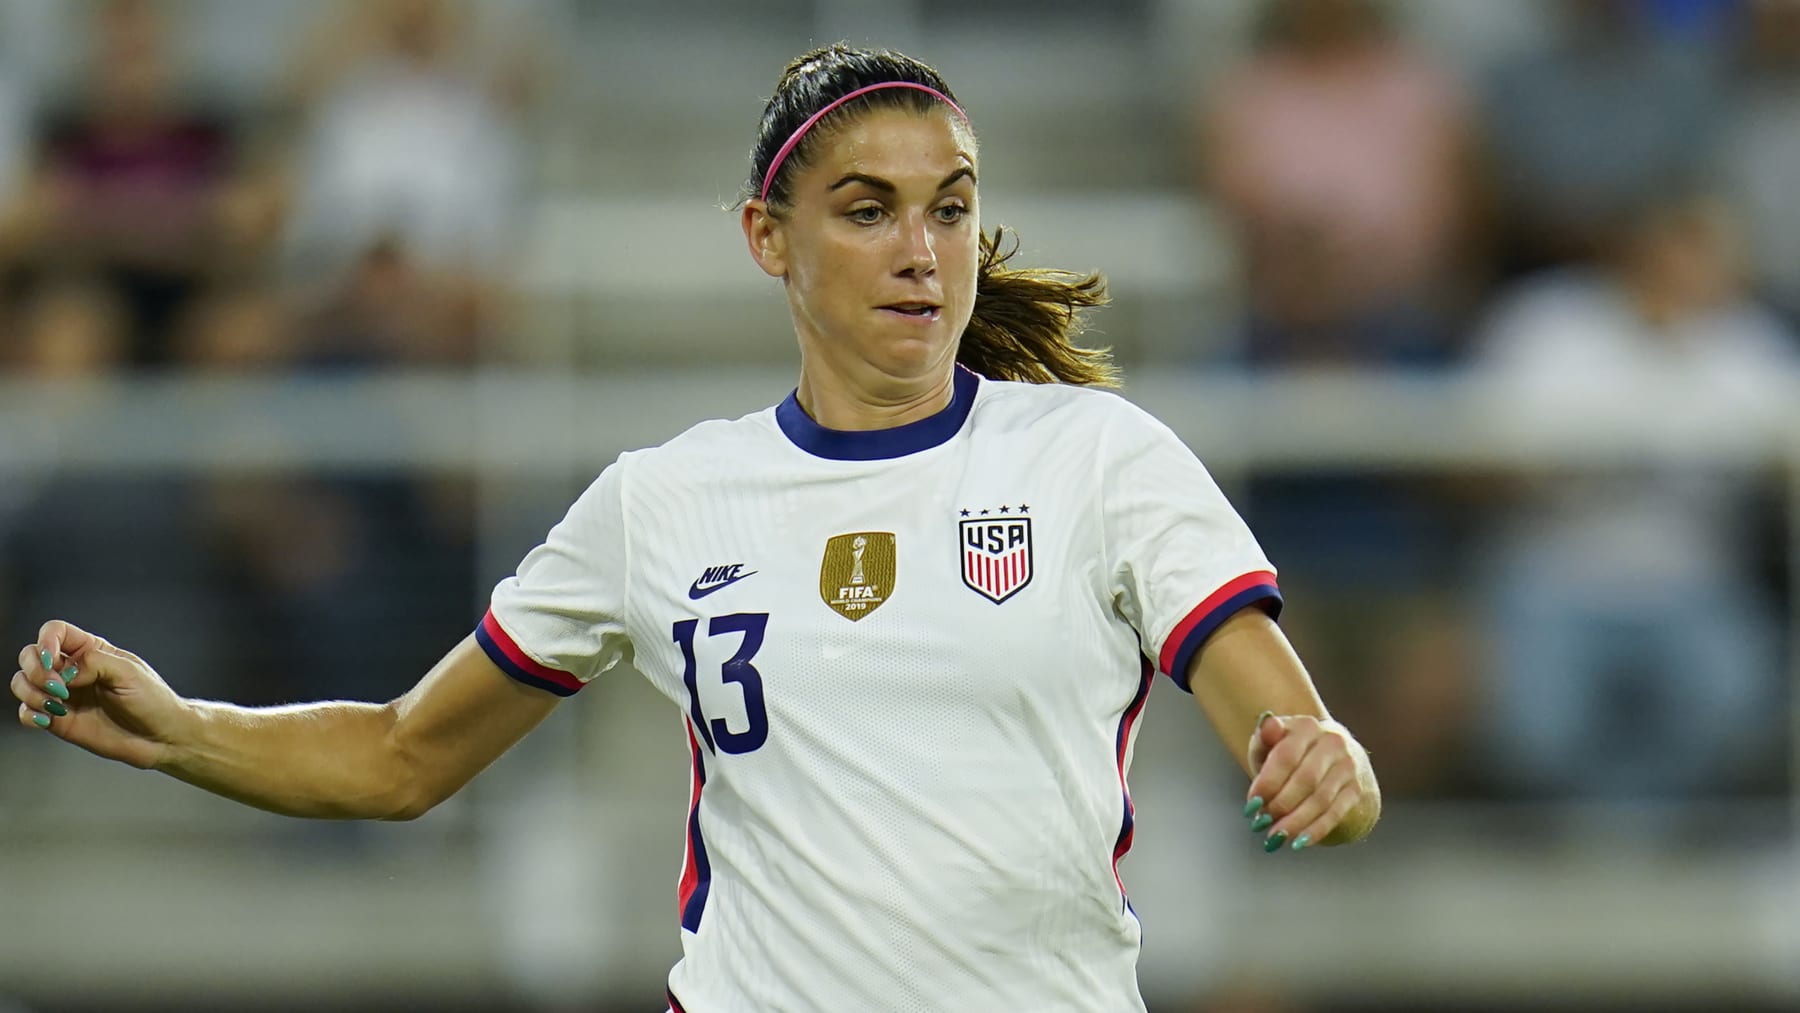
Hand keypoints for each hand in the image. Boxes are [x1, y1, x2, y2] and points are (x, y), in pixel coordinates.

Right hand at [12, 620, 189, 769]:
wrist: (161, 737)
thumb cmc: (153, 700)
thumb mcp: (129, 672)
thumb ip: (94, 662)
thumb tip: (64, 672)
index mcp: (91, 651)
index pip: (55, 632)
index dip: (46, 641)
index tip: (52, 660)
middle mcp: (72, 671)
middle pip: (30, 655)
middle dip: (35, 669)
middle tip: (58, 688)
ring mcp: (63, 695)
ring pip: (23, 683)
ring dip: (30, 692)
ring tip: (56, 705)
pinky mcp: (59, 720)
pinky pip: (27, 712)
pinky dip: (29, 713)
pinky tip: (48, 718)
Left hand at [1241, 712, 1374, 852]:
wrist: (1328, 756)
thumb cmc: (1290, 752)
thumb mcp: (1272, 742)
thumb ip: (1265, 737)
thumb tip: (1267, 724)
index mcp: (1307, 726)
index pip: (1286, 756)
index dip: (1267, 783)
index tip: (1252, 804)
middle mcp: (1332, 743)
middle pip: (1305, 780)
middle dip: (1281, 805)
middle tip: (1262, 823)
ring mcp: (1347, 766)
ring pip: (1321, 800)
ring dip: (1296, 822)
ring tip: (1276, 836)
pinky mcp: (1356, 789)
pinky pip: (1335, 813)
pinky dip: (1316, 830)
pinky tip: (1299, 842)